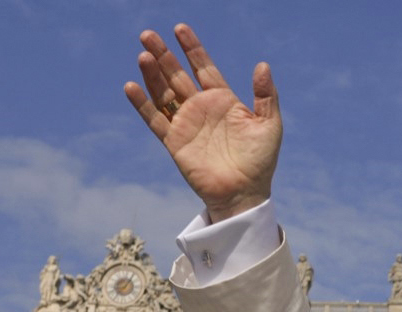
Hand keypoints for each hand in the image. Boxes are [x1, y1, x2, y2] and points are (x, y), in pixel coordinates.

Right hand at [124, 24, 281, 221]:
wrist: (244, 193)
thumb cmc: (260, 161)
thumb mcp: (269, 125)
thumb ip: (266, 95)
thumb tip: (263, 65)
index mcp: (223, 101)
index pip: (203, 68)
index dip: (192, 49)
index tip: (180, 28)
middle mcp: (201, 108)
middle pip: (177, 75)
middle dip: (163, 54)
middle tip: (148, 34)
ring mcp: (186, 123)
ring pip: (163, 93)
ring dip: (152, 74)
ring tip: (143, 54)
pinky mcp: (174, 141)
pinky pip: (155, 119)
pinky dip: (143, 104)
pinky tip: (132, 86)